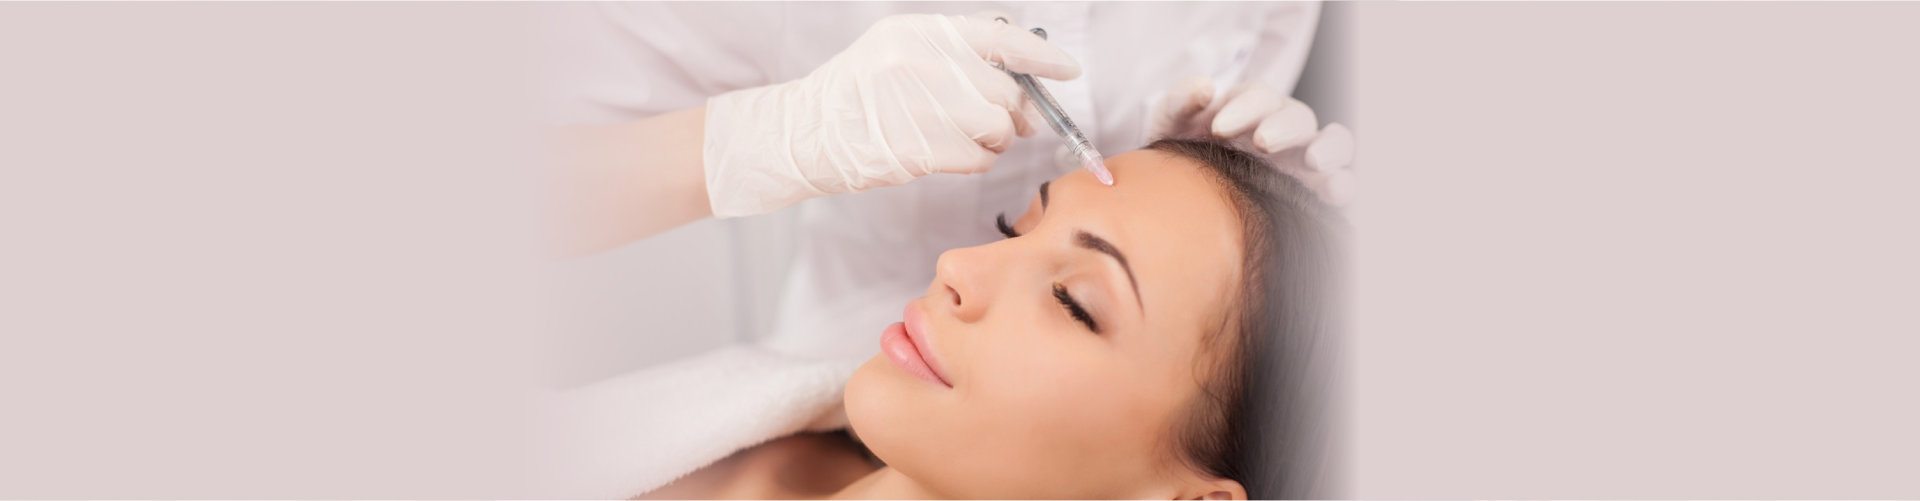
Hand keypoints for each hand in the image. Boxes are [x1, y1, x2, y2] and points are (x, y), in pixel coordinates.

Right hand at [702, 12, 1076, 217]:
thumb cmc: (861, 92)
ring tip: (968, 137)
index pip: (1001, 38)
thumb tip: (1023, 75)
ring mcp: (921, 107)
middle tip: (1005, 122)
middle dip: (1015, 111)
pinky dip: (976, 161)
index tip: (1068, 70)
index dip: (1042, 57)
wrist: (808, 132)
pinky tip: (952, 154)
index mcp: (923, 31)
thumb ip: (956, 52)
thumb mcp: (900, 47)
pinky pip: (979, 159)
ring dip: (995, 139)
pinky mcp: (919, 149)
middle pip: (1006, 90)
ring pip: (998, 126)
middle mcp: (923, 63)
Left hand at [1148, 75, 1355, 206]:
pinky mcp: (1315, 193)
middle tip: (1261, 142)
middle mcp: (1284, 130)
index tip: (1218, 128)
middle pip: (1299, 117)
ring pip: (1335, 143)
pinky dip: (1344, 183)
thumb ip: (1180, 101)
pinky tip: (1335, 191)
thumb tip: (1204, 87)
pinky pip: (1341, 183)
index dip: (1245, 108)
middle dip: (1283, 126)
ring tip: (1313, 160)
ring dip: (1330, 148)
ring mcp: (1303, 161)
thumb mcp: (1170, 125)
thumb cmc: (1180, 152)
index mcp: (1253, 107)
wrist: (1178, 200)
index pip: (1260, 97)